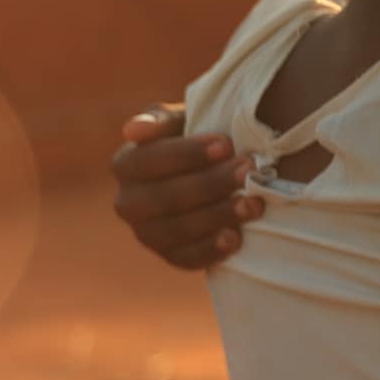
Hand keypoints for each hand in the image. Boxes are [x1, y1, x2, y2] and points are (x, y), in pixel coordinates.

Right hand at [110, 104, 262, 269]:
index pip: (147, 161)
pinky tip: (236, 237)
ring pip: (176, 231)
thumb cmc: (199, 138)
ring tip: (253, 203)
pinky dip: (211, 250)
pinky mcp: (169, 255)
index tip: (226, 144)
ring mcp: (146, 233)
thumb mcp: (181, 121)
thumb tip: (132, 131)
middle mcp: (127, 203)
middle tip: (249, 170)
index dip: (186, 155)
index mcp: (126, 165)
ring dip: (217, 216)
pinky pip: (185, 259)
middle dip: (209, 185)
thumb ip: (160, 121)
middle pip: (163, 199)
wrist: (218, 170)